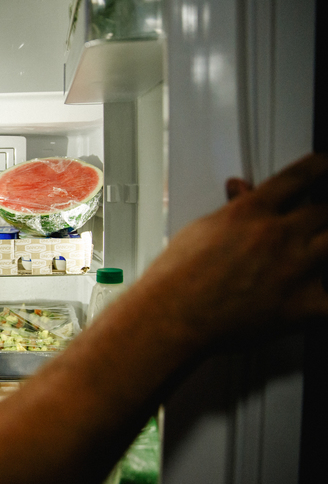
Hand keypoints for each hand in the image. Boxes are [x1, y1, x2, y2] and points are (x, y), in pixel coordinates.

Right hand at [131, 153, 327, 347]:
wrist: (171, 317)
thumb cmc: (175, 280)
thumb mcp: (199, 230)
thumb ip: (230, 210)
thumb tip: (240, 195)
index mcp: (250, 212)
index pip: (299, 177)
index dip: (320, 167)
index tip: (325, 166)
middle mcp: (277, 236)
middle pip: (325, 212)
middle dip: (324, 214)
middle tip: (320, 219)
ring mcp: (294, 269)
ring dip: (325, 249)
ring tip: (314, 253)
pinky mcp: (303, 306)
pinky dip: (325, 299)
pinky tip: (317, 298)